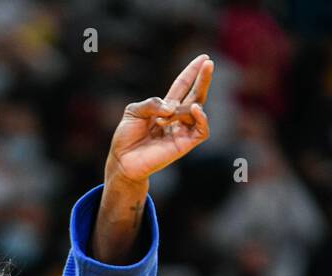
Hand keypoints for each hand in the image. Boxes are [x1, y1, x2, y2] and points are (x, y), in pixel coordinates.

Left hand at [105, 54, 213, 185]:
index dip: (192, 72)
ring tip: (163, 119)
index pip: (183, 86)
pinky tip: (193, 109)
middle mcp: (176, 117)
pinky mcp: (185, 144)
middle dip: (203, 79)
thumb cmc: (126, 137)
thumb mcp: (133, 111)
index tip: (203, 58)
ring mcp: (182, 130)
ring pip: (196, 110)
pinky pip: (202, 130)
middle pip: (196, 94)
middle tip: (209, 63)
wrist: (123, 160)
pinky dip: (201, 118)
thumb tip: (170, 108)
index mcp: (164, 107)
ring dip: (183, 108)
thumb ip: (151, 103)